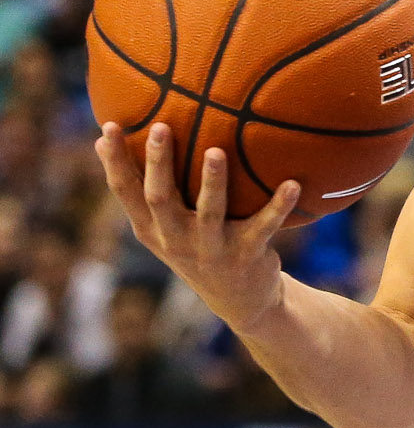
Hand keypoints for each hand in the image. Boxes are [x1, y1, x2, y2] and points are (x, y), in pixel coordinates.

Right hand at [96, 121, 299, 331]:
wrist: (239, 300)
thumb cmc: (198, 247)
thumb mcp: (165, 227)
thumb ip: (146, 192)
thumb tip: (107, 141)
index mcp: (151, 229)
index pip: (125, 192)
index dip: (115, 161)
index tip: (109, 127)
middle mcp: (175, 240)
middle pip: (161, 198)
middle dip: (159, 163)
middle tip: (160, 127)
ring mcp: (211, 249)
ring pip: (210, 212)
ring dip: (213, 182)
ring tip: (216, 151)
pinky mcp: (246, 254)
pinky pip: (264, 226)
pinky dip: (279, 205)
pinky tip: (293, 184)